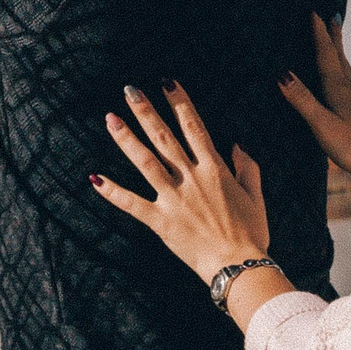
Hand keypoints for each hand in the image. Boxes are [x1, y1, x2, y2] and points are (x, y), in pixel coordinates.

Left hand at [92, 84, 270, 283]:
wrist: (240, 267)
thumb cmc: (251, 233)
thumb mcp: (255, 196)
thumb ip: (247, 167)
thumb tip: (237, 145)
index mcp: (214, 169)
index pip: (194, 127)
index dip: (180, 103)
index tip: (167, 82)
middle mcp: (191, 178)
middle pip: (164, 137)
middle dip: (146, 112)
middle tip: (130, 90)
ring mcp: (174, 199)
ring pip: (145, 162)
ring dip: (126, 139)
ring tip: (110, 118)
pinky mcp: (161, 221)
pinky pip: (132, 204)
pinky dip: (113, 192)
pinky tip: (95, 178)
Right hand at [279, 15, 350, 191]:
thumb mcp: (322, 124)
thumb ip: (303, 100)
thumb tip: (283, 74)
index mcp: (338, 89)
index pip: (326, 55)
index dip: (320, 34)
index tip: (315, 12)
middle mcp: (348, 90)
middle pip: (339, 56)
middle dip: (333, 36)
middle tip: (332, 15)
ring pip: (345, 67)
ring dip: (339, 50)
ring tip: (336, 39)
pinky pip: (347, 80)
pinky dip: (342, 69)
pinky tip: (342, 78)